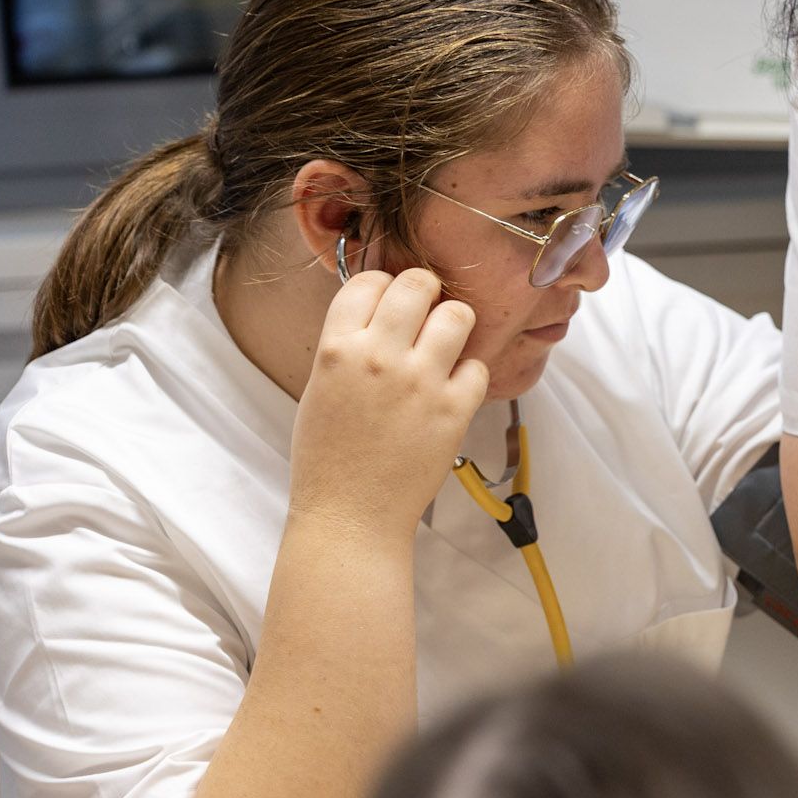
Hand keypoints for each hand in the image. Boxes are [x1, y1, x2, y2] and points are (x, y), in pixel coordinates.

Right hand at [289, 269, 487, 539]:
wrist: (350, 518)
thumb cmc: (328, 457)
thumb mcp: (319, 388)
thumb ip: (349, 344)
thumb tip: (382, 307)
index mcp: (336, 349)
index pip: (369, 280)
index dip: (383, 287)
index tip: (389, 304)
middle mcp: (379, 358)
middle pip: (418, 283)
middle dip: (425, 293)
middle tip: (424, 314)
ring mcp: (420, 383)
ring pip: (458, 314)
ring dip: (453, 325)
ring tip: (444, 346)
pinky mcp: (454, 410)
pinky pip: (479, 366)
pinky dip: (469, 376)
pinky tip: (450, 392)